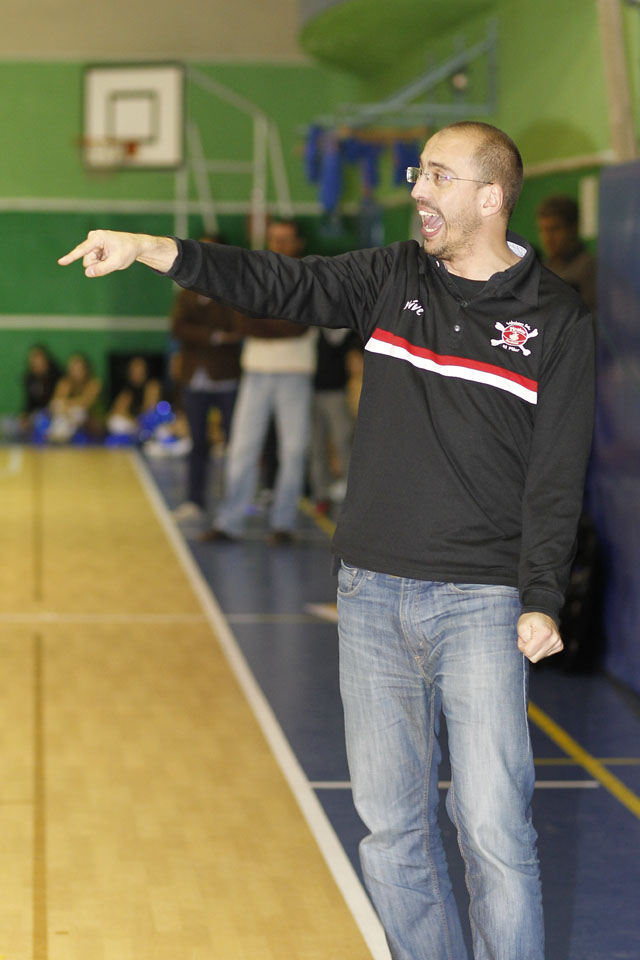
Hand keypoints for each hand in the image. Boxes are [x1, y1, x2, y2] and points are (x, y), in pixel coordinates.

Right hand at [58, 230, 177, 276]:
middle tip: (112, 260)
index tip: (60, 262)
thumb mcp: (117, 262)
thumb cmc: (128, 251)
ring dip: (101, 265)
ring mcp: (93, 244)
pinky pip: (93, 262)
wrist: (135, 245)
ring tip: (112, 258)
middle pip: (87, 261)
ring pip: (90, 263)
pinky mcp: (94, 249)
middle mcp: (92, 238)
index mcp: (97, 238)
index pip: (82, 250)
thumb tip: (87, 273)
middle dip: (98, 265)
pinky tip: (110, 257)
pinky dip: (102, 263)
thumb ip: (102, 269)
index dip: (71, 257)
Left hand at [517, 612, 562, 662]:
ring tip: (534, 639)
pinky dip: (540, 649)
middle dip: (528, 650)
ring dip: (534, 650)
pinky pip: (545, 655)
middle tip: (528, 639)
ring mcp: (558, 643)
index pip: (528, 652)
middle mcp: (553, 639)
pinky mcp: (559, 646)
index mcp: (544, 633)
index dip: (522, 646)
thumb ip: (522, 640)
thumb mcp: (521, 626)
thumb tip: (528, 651)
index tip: (522, 638)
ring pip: (539, 657)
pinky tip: (541, 641)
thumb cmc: (530, 619)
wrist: (543, 614)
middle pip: (534, 658)